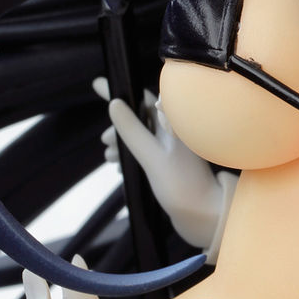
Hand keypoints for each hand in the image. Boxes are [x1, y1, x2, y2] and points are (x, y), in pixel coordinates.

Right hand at [94, 79, 235, 257]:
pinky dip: (129, 152)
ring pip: (139, 134)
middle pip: (139, 116)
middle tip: (105, 141)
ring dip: (121, 141)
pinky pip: (143, 149)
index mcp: (174, 122)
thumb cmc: (181, 184)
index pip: (142, 97)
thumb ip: (132, 130)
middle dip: (118, 125)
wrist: (202, 215)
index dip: (119, 89)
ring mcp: (171, 146)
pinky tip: (118, 162)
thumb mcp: (151, 156)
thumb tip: (114, 104)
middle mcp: (174, 130)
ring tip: (109, 155)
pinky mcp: (168, 161)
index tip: (97, 83)